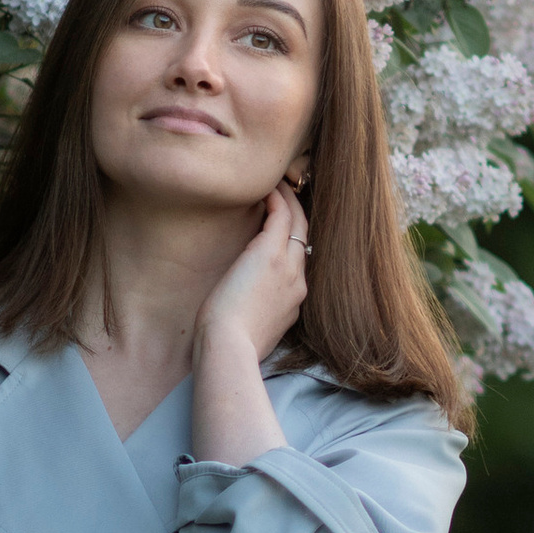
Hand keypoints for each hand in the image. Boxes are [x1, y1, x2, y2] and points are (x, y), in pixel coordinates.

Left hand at [194, 181, 311, 375]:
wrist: (229, 348)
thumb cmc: (230, 345)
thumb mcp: (253, 330)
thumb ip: (257, 313)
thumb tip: (244, 305)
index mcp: (294, 301)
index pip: (299, 262)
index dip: (292, 241)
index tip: (280, 228)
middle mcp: (299, 281)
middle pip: (305, 238)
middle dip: (297, 215)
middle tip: (286, 196)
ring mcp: (288, 267)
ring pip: (298, 223)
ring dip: (290, 201)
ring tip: (277, 185)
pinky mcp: (270, 254)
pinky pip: (282, 216)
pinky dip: (277, 199)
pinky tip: (267, 188)